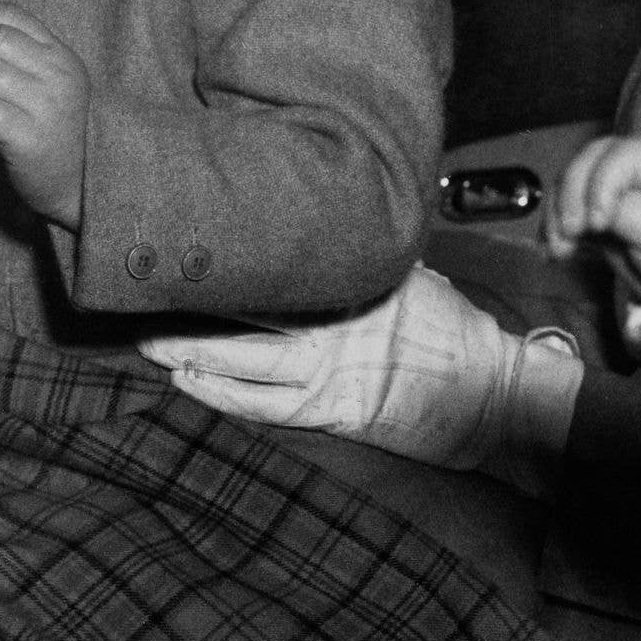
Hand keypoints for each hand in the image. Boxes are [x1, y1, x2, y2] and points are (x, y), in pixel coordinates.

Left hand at [140, 265, 581, 488]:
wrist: (492, 391)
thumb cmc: (456, 330)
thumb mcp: (414, 275)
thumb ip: (365, 258)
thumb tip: (325, 226)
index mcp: (355, 284)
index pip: (281, 265)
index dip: (233, 257)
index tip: (194, 239)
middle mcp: (336, 325)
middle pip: (248, 312)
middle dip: (194, 306)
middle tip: (148, 289)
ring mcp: (330, 372)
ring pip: (244, 361)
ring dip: (193, 352)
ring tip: (153, 343)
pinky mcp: (331, 415)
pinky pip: (263, 407)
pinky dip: (222, 396)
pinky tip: (191, 384)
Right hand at [547, 135, 640, 306]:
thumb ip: (628, 212)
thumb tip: (589, 211)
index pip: (620, 156)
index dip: (600, 184)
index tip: (597, 224)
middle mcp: (636, 165)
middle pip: (588, 162)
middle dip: (570, 196)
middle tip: (569, 234)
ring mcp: (615, 186)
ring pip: (572, 183)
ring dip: (557, 214)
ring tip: (560, 249)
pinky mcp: (601, 211)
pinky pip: (569, 209)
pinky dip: (556, 227)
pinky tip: (555, 251)